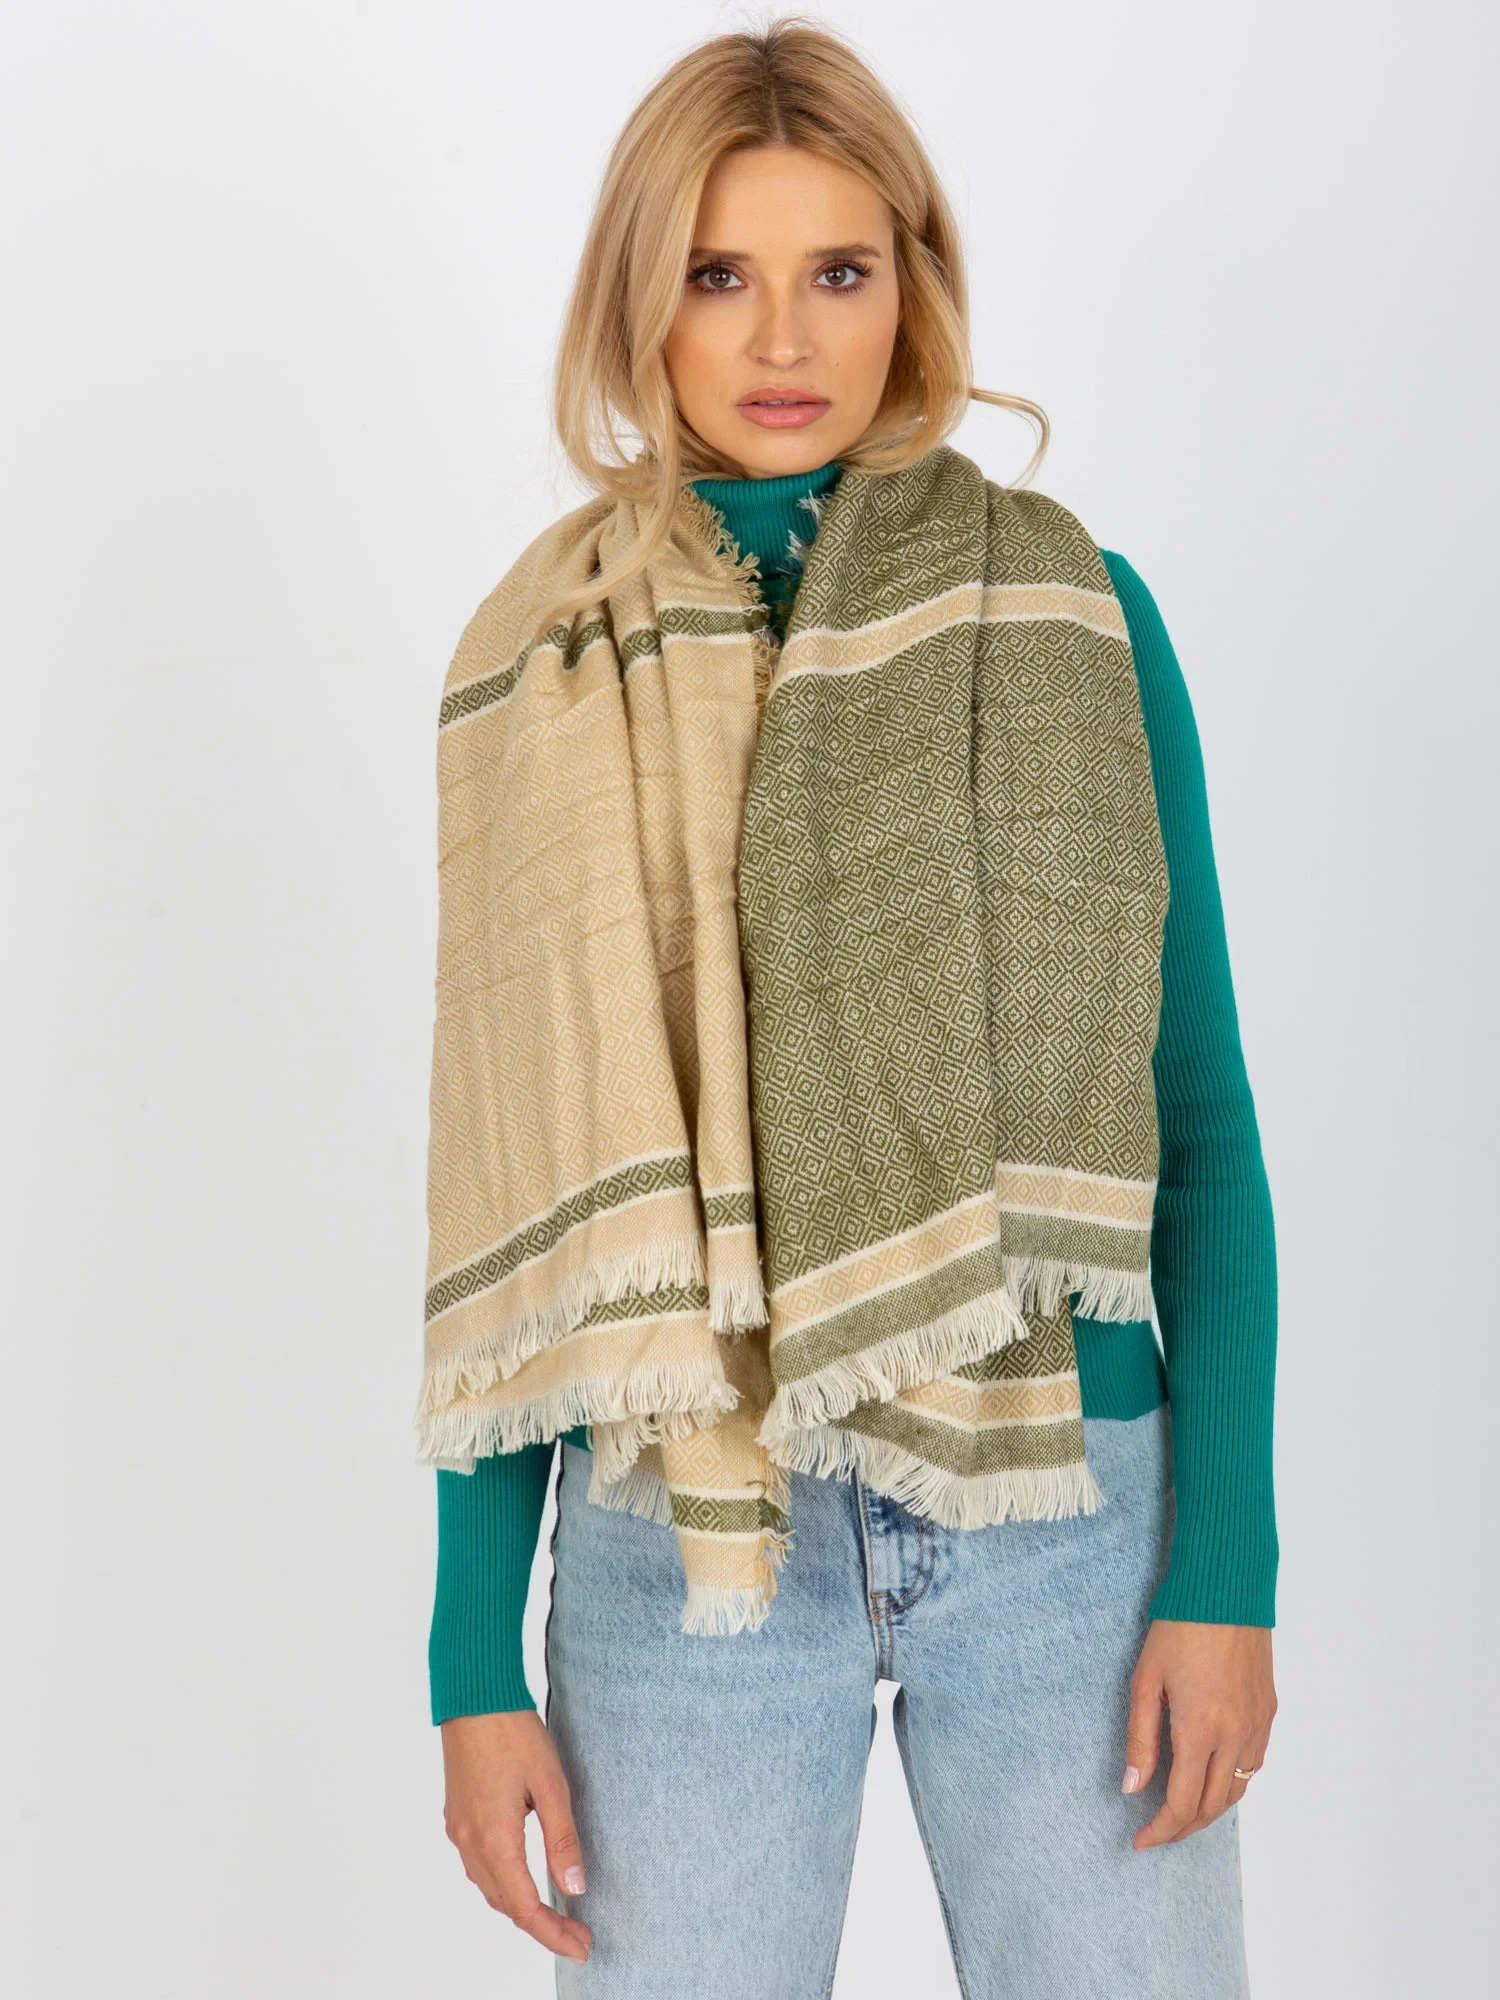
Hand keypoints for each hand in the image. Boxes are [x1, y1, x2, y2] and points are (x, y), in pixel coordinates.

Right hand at [440, 1710, 591, 1963]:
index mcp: (495, 1840)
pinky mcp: (457, 1815)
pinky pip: (478, 1865)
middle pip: (505, 1904)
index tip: (582, 1946)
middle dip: (541, 1927)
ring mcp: (458, 1830)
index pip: (525, 1908)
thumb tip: (574, 1889)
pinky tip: (523, 1876)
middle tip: (577, 1934)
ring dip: (520, 1907)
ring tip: (555, 1914)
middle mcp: (470, 1843)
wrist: (473, 1697)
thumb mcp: (551, 1785)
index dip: (554, 1934)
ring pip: (490, 1887)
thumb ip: (562, 1840)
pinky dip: (503, 1883)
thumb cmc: (513, 1732)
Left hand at [1122, 1619, 1275, 1849]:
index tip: (1140, 1841)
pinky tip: (1213, 1776)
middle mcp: (1235, 1736)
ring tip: (1182, 1811)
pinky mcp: (1269, 1712)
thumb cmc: (1179, 1627)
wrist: (1227, 1590)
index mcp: (1200, 1730)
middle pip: (1212, 1807)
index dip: (1160, 1830)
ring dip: (1210, 1809)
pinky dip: (1232, 1783)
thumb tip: (1133, 1788)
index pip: (1182, 1803)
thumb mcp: (1146, 1680)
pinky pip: (1253, 1765)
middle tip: (1158, 1832)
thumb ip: (1140, 1738)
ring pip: (1237, 1791)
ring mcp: (1258, 1725)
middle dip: (1183, 1828)